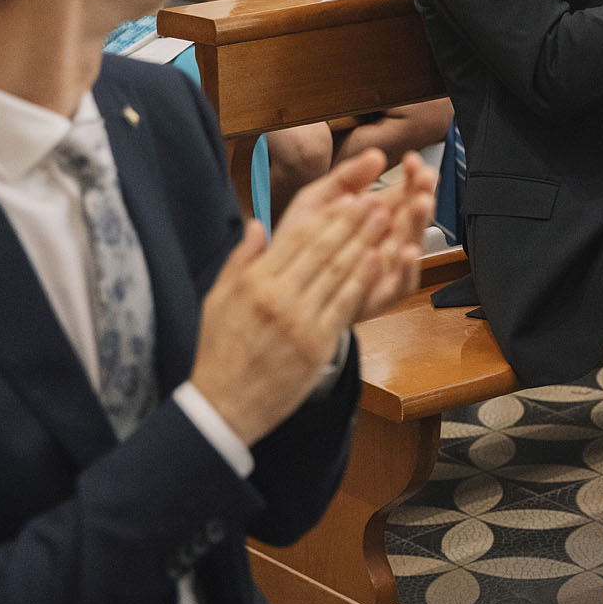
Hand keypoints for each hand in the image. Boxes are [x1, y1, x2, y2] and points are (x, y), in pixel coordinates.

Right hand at [190, 149, 423, 445]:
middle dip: (352, 222)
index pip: (297, 239)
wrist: (223, 405)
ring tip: (385, 220)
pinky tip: (379, 260)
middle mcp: (278, 296)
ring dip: (365, 243)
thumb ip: (240, 259)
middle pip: (322, 250)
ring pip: (338, 272)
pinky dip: (364, 280)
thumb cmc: (220, 351)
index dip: (327, 216)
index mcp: (254, 282)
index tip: (349, 198)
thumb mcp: (218, 299)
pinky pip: (345, 304)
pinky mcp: (317, 344)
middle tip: (376, 200)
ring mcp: (300, 321)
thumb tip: (257, 223)